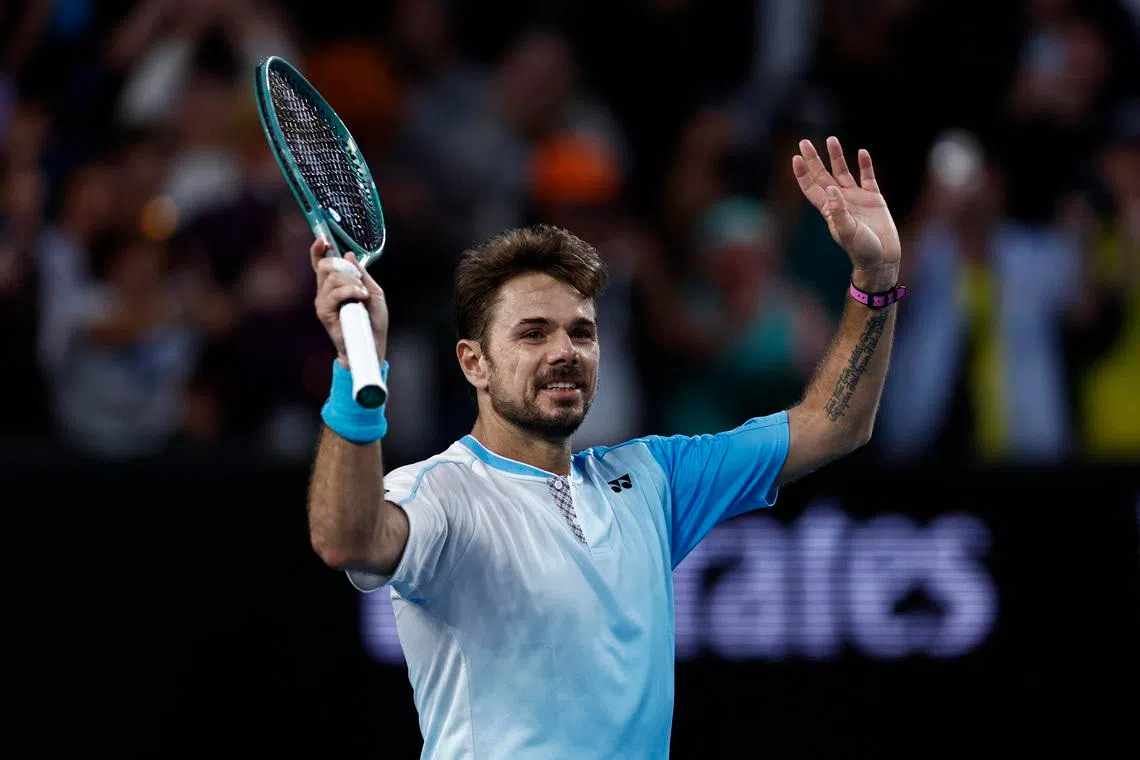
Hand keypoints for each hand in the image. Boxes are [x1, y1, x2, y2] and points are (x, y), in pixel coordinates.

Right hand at [311, 238, 387, 367]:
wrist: (372, 344)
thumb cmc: (373, 320)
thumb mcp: (373, 291)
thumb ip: (361, 273)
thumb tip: (348, 255)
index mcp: (334, 284)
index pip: (320, 263)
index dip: (318, 250)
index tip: (323, 240)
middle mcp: (325, 291)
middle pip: (325, 265)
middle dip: (345, 268)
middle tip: (359, 280)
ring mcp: (323, 301)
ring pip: (333, 278)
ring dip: (353, 282)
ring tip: (363, 295)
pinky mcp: (324, 312)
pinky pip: (335, 293)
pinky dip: (351, 291)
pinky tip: (360, 297)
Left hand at [793, 137, 901, 290]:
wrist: (882, 258)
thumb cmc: (861, 249)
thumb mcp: (847, 231)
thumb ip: (838, 211)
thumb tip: (830, 188)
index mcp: (829, 210)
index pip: (811, 188)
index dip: (802, 174)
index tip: (796, 158)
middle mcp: (840, 201)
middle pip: (823, 175)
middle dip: (813, 159)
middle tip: (804, 142)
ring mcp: (856, 198)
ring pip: (843, 172)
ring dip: (837, 157)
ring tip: (831, 139)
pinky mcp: (874, 198)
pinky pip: (868, 177)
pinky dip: (865, 165)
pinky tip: (861, 152)